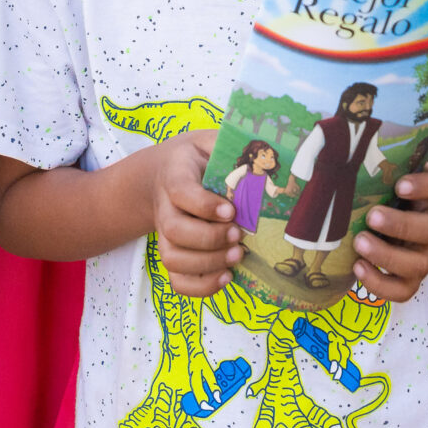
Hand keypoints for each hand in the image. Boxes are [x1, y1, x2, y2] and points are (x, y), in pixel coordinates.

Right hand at [152, 132, 239, 297]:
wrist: (161, 174)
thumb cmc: (195, 158)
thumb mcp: (208, 141)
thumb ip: (229, 145)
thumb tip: (265, 152)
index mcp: (174, 175)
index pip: (181, 191)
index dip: (204, 205)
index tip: (231, 210)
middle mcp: (164, 206)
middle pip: (174, 229)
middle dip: (209, 237)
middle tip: (240, 234)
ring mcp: (164, 234)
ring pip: (173, 258)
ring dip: (207, 263)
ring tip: (238, 256)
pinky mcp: (172, 253)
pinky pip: (176, 280)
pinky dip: (200, 287)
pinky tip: (226, 277)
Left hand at [354, 168, 427, 302]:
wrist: (404, 219)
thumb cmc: (394, 192)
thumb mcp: (395, 174)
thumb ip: (384, 165)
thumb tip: (348, 154)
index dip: (426, 186)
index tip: (399, 184)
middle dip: (401, 225)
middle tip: (371, 216)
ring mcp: (426, 255)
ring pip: (419, 265)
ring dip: (387, 256)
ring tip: (359, 243)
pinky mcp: (411, 278)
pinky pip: (403, 291)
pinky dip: (380, 285)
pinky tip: (357, 267)